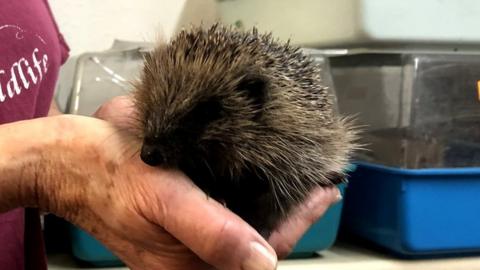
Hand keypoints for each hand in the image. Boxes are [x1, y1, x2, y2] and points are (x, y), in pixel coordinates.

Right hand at [96, 96, 341, 258]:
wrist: (68, 160)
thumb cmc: (109, 174)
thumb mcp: (163, 199)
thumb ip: (212, 232)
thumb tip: (262, 263)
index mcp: (187, 264)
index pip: (261, 251)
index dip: (298, 222)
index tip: (325, 191)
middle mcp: (189, 259)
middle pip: (257, 242)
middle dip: (292, 212)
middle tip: (321, 182)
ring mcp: (183, 242)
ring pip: (243, 228)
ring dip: (273, 203)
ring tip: (300, 180)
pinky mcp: (177, 223)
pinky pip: (223, 215)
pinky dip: (247, 196)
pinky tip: (259, 177)